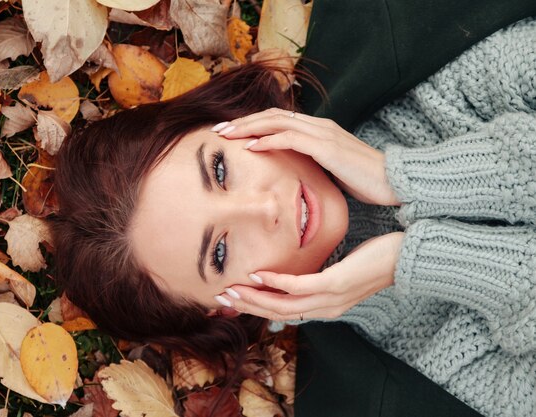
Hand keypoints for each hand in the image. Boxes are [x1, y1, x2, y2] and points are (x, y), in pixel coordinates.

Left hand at [214, 108, 401, 206]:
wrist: (396, 182)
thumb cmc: (367, 180)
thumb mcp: (334, 170)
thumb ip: (314, 165)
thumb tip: (296, 173)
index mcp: (320, 130)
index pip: (280, 120)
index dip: (254, 124)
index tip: (232, 134)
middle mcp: (320, 126)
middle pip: (273, 115)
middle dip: (243, 121)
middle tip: (218, 130)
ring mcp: (324, 134)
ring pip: (277, 122)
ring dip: (248, 127)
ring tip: (226, 135)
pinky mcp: (327, 147)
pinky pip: (291, 139)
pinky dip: (268, 140)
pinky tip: (250, 146)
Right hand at [215, 232, 404, 320]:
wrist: (406, 258)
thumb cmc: (373, 261)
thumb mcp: (341, 272)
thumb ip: (317, 278)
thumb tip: (296, 274)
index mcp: (324, 308)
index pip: (283, 313)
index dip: (255, 309)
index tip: (233, 300)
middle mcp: (324, 309)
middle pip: (277, 314)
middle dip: (247, 306)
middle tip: (221, 297)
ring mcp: (329, 299)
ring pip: (283, 305)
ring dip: (254, 297)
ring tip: (232, 288)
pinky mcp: (334, 284)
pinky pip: (298, 286)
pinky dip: (275, 282)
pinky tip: (258, 273)